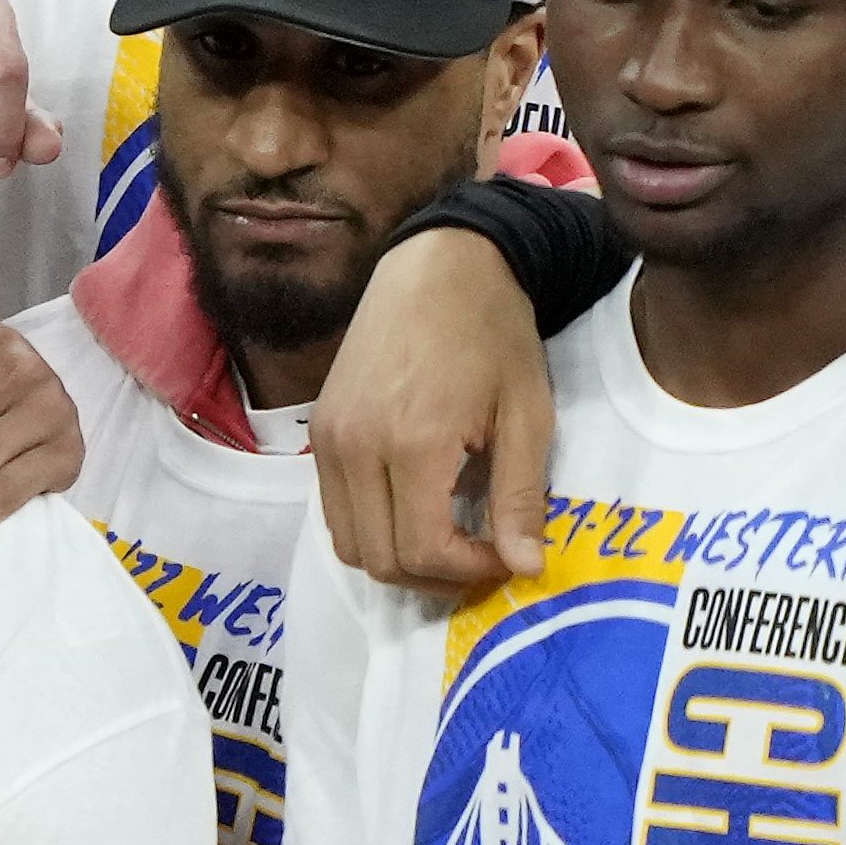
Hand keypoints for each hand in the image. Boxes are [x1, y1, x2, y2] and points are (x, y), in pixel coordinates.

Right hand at [315, 224, 554, 595]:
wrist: (437, 268)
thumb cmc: (494, 334)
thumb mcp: (527, 413)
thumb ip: (520, 496)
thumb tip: (525, 569)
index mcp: (414, 442)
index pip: (425, 551)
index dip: (470, 570)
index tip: (507, 556)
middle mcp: (356, 448)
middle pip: (379, 562)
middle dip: (434, 576)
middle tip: (479, 557)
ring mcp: (327, 442)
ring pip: (348, 545)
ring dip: (398, 559)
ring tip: (447, 539)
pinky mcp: (318, 434)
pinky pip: (335, 511)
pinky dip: (373, 528)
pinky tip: (415, 507)